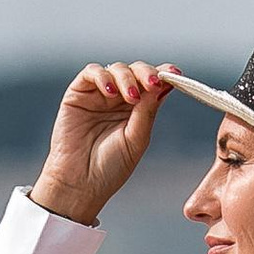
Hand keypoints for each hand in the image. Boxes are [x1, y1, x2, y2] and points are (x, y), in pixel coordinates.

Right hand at [30, 61, 180, 226]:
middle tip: (152, 85)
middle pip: (136, 71)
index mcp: (137, 110)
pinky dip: (102, 77)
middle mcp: (119, 98)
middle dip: (146, 74)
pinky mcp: (78, 93)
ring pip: (117, 69)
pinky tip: (109, 92)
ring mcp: (99, 94)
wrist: (80, 184)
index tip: (175, 73)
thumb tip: (165, 84)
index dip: (164, 74)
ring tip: (130, 98)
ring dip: (126, 78)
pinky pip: (91, 72)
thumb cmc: (109, 168)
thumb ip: (148, 111)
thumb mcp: (136, 139)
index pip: (152, 84)